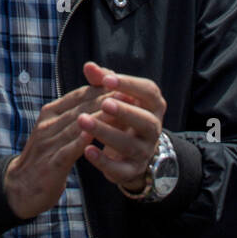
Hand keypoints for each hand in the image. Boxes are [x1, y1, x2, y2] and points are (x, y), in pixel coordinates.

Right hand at [3, 77, 112, 219]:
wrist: (20, 187)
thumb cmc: (44, 157)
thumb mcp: (56, 131)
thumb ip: (73, 116)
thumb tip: (95, 100)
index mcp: (50, 113)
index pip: (79, 95)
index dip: (100, 90)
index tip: (122, 85)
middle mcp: (48, 124)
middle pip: (80, 107)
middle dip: (105, 99)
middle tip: (127, 93)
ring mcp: (48, 142)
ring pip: (76, 126)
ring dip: (98, 117)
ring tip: (119, 110)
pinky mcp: (51, 163)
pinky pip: (68, 150)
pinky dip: (80, 142)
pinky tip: (93, 137)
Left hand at [77, 61, 165, 191]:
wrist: (129, 152)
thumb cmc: (121, 114)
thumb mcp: (115, 96)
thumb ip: (102, 80)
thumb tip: (89, 66)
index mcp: (153, 106)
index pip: (149, 92)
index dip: (130, 84)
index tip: (107, 80)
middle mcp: (153, 129)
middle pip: (145, 121)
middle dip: (125, 111)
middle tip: (104, 103)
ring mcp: (144, 152)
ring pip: (130, 145)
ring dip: (106, 133)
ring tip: (83, 121)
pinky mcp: (132, 171)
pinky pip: (120, 169)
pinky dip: (103, 161)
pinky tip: (87, 150)